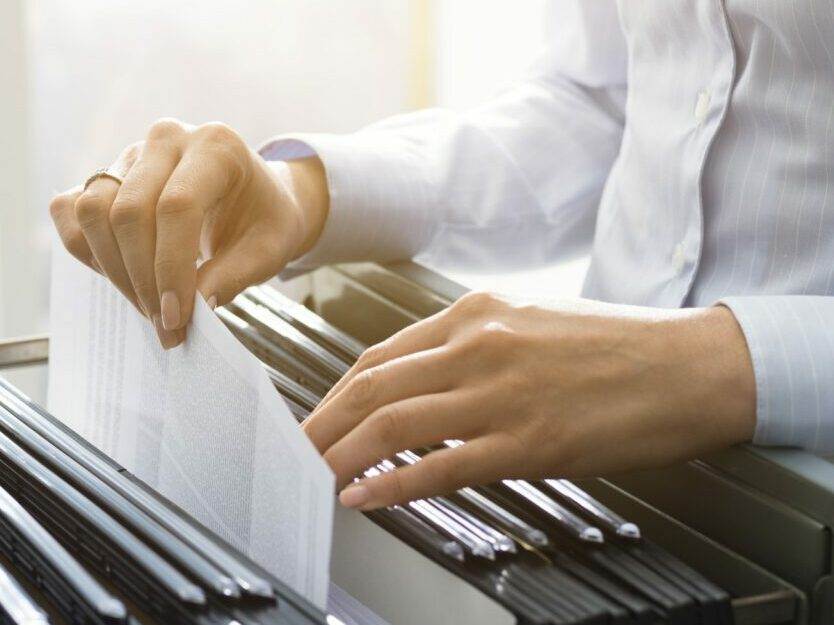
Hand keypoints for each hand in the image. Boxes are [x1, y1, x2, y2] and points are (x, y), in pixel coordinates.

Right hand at [49, 118, 328, 347]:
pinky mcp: (106, 174)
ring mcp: (131, 154)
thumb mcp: (269, 250)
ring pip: (93, 211)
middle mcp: (168, 140)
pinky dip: (87, 251)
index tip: (177, 316)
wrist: (257, 199)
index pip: (177, 206)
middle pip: (129, 211)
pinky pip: (71, 211)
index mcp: (216, 147)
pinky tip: (122, 278)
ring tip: (149, 307)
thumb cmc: (265, 221)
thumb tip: (190, 308)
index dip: (170, 267)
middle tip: (166, 324)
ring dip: (114, 271)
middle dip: (143, 279)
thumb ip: (233, 276)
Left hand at [303, 292, 756, 509]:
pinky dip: (393, 485)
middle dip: (322, 423)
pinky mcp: (528, 442)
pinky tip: (366, 497)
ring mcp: (501, 393)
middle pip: (372, 387)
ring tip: (314, 477)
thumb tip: (425, 380)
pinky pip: (442, 466)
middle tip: (294, 450)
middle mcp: (479, 345)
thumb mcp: (533, 322)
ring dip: (343, 455)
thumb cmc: (617, 344)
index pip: (382, 354)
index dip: (338, 390)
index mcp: (477, 313)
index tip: (320, 415)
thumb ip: (474, 345)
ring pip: (393, 424)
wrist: (689, 365)